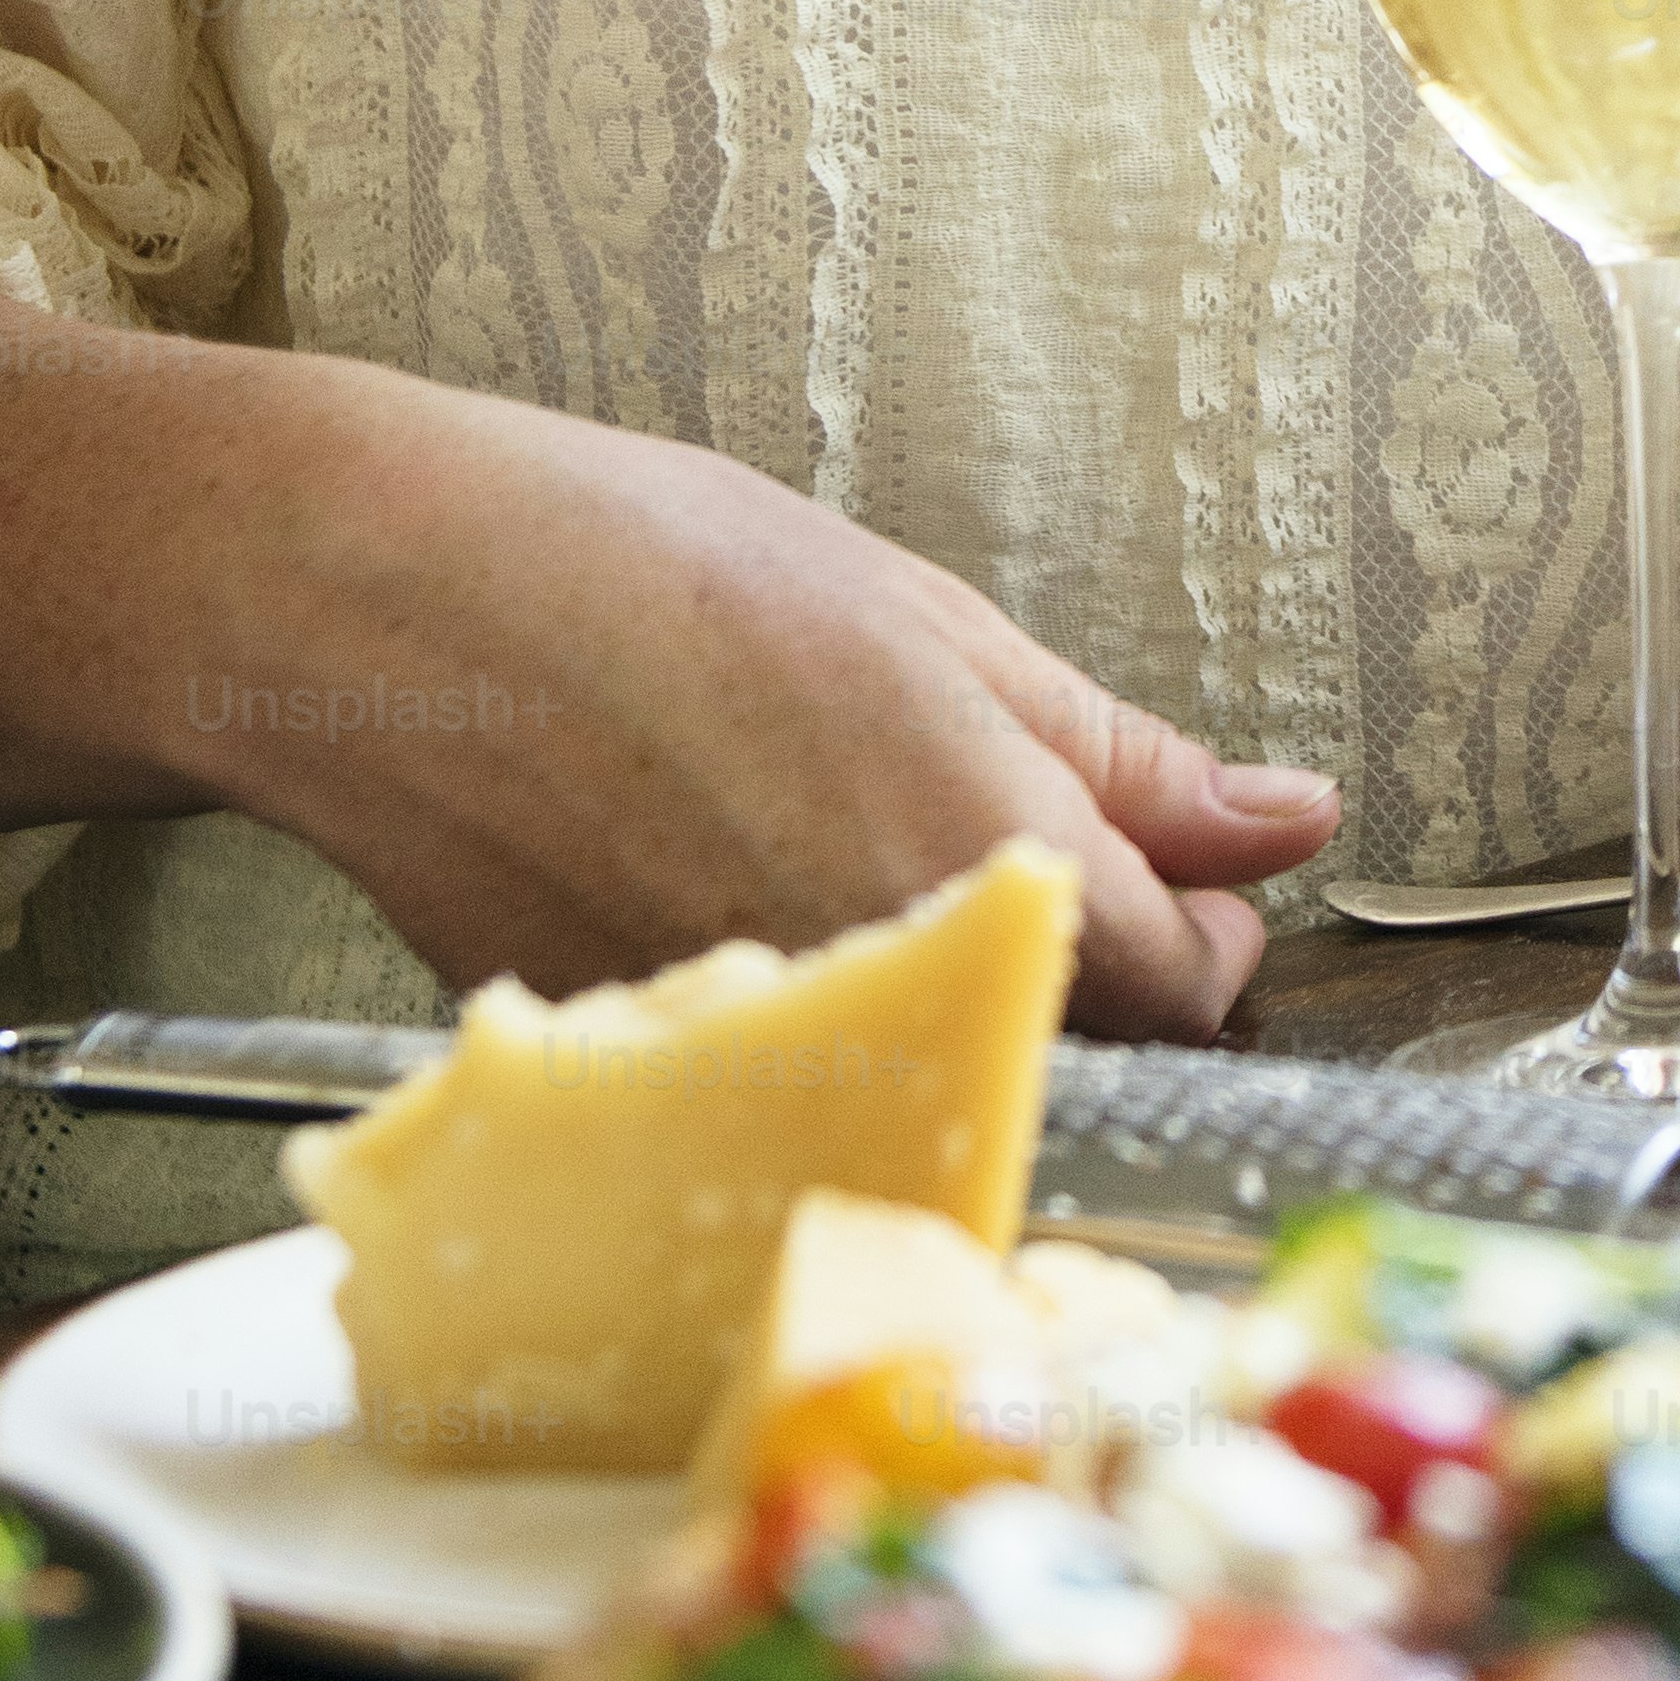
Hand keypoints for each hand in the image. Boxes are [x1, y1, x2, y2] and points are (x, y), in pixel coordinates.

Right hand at [191, 369, 1337, 1037]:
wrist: (393, 617)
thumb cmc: (656, 585)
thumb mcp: (947, 634)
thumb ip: (1135, 761)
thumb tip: (1286, 823)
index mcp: (989, 870)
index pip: (1194, 992)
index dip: (1205, 931)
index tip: (1176, 877)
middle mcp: (885, 999)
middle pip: (1075, 1057)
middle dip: (1085, 976)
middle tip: (1015, 854)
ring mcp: (760, 1060)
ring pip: (930, 1082)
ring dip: (939, 1003)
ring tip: (844, 855)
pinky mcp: (649, 1084)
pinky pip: (791, 1095)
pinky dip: (805, 1025)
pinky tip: (738, 896)